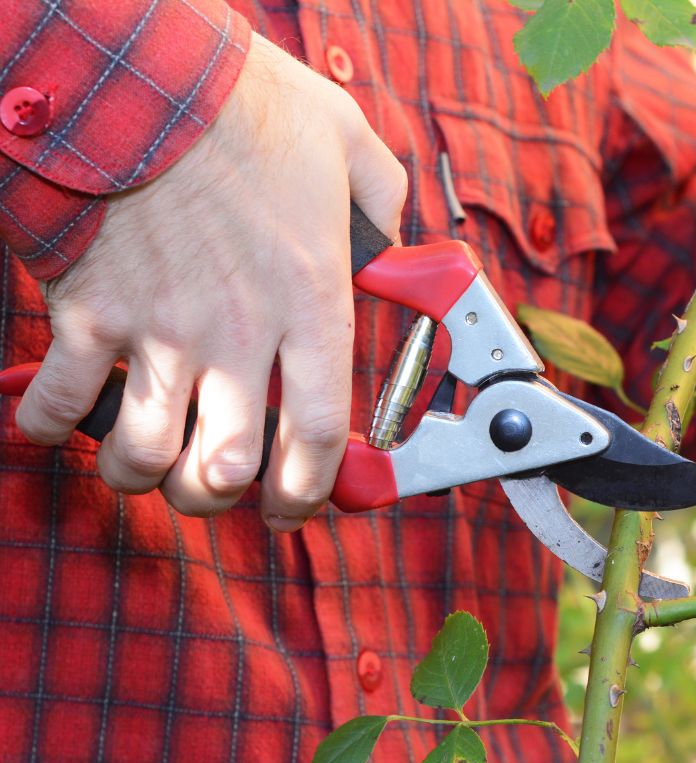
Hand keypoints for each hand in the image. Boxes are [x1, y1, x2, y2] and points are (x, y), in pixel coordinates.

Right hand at [15, 33, 407, 530]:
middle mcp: (238, 333)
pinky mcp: (88, 309)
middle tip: (218, 488)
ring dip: (140, 473)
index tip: (298, 506)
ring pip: (143, 452)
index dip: (311, 490)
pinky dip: (48, 423)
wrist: (140, 70)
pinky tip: (56, 421)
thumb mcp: (349, 144)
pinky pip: (58, 397)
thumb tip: (394, 241)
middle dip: (221, 497)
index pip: (320, 432)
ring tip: (146, 462)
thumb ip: (383, 203)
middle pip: (228, 466)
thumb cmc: (244, 103)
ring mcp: (159, 329)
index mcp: (309, 303)